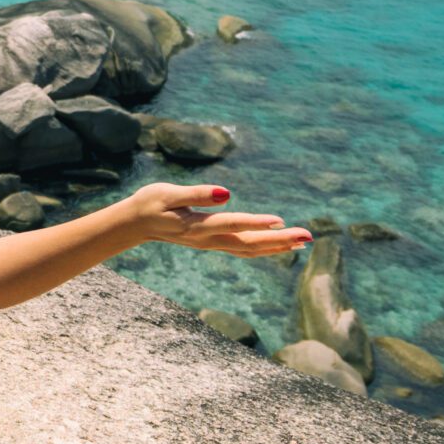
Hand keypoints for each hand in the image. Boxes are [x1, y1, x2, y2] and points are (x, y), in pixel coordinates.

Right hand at [121, 182, 309, 256]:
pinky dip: (264, 248)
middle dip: (280, 241)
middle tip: (308, 236)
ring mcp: (211, 244)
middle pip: (249, 244)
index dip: (257, 223)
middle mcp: (208, 240)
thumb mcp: (168, 194)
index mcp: (197, 226)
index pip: (233, 224)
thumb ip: (196, 194)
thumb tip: (226, 193)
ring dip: (277, 247)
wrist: (135, 224)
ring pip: (250, 250)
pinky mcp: (212, 242)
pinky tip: (279, 245)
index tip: (282, 221)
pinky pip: (243, 250)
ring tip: (303, 242)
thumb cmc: (150, 203)